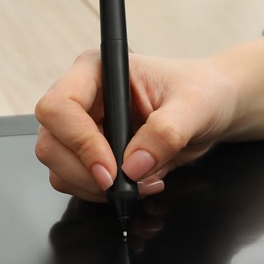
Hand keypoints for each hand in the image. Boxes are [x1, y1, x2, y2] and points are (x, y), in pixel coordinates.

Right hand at [33, 49, 239, 202]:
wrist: (212, 108)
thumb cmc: (202, 91)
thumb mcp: (194, 107)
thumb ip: (166, 132)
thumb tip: (133, 165)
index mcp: (97, 70)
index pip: (59, 106)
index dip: (79, 142)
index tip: (110, 169)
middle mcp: (83, 97)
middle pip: (51, 142)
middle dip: (84, 172)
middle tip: (124, 186)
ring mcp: (83, 127)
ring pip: (58, 166)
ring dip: (94, 187)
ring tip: (141, 184)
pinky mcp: (90, 152)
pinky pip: (75, 181)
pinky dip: (101, 193)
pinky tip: (137, 184)